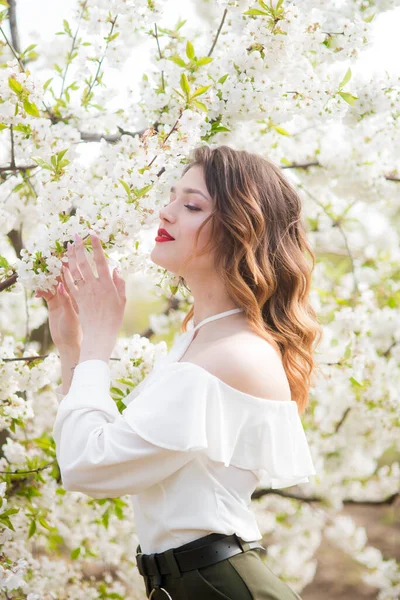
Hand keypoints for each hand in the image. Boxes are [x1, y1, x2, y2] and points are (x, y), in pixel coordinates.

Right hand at [34, 260, 81, 351]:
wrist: (70, 344)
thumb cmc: (76, 331)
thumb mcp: (72, 315)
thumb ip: (66, 301)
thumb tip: (61, 286)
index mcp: (80, 294)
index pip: (75, 276)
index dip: (69, 266)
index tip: (61, 257)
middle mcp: (72, 293)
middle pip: (63, 276)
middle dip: (54, 269)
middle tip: (46, 263)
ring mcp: (62, 298)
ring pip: (53, 283)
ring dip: (45, 279)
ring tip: (38, 278)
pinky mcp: (54, 304)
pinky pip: (46, 293)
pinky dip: (41, 291)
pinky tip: (36, 293)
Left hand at [63, 233, 125, 353]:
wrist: (99, 333)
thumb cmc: (114, 318)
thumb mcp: (122, 300)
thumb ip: (119, 283)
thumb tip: (116, 268)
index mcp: (107, 284)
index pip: (100, 261)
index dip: (96, 247)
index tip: (93, 235)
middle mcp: (94, 285)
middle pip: (84, 262)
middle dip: (79, 247)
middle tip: (75, 236)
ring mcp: (83, 292)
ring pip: (75, 270)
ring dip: (71, 257)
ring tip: (68, 246)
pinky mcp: (76, 298)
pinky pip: (69, 283)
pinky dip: (65, 273)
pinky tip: (62, 265)